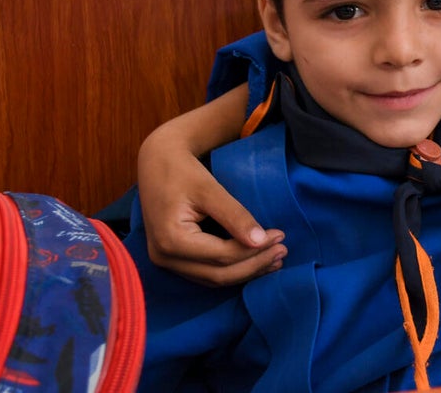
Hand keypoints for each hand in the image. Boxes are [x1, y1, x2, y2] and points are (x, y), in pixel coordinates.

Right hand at [137, 86, 286, 285]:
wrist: (157, 163)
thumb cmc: (182, 171)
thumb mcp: (210, 189)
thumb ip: (235, 215)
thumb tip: (261, 241)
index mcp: (171, 240)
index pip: (223, 256)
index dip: (255, 250)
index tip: (281, 235)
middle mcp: (164, 257)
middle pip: (219, 274)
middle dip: (254, 265)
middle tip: (283, 251)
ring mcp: (165, 261)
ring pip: (213, 278)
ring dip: (245, 272)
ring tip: (275, 260)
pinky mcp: (172, 259)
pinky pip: (205, 272)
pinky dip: (231, 269)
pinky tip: (253, 262)